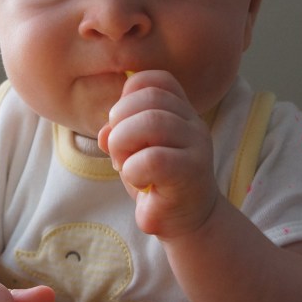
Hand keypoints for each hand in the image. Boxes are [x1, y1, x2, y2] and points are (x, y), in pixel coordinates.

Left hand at [98, 70, 219, 238]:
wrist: (187, 222)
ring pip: (152, 122)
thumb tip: (104, 132)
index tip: (120, 123)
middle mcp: (193, 123)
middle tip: (117, 150)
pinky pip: (154, 158)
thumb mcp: (134, 151)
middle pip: (150, 97)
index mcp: (180, 112)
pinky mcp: (191, 172)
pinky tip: (138, 181)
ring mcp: (196, 146)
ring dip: (123, 143)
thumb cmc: (157, 182)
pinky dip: (133, 169)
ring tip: (123, 165)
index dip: (128, 95)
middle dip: (119, 120)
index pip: (156, 80)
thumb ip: (119, 133)